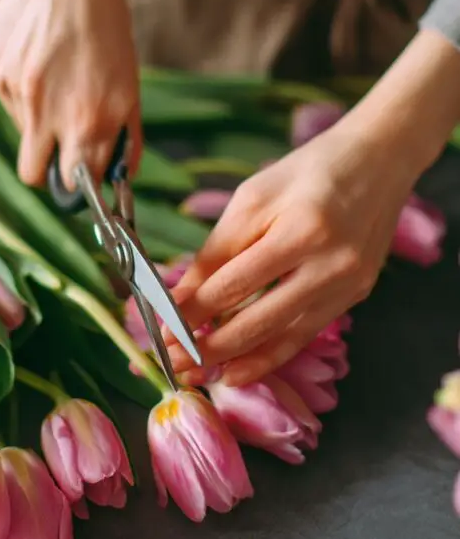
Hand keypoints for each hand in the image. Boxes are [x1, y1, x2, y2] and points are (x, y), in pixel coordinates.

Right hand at [0, 0, 140, 188]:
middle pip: (32, 174)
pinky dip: (19, 88)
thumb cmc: (106, 26)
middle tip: (59, 144)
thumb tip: (119, 178)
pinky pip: (5, 100)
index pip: (73, 183)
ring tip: (56, 74)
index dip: (77, 183)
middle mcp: (48, 110)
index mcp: (89, 119)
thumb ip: (124, 136)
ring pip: (20, 131)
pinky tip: (36, 56)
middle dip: (45, 168)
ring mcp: (15, 90)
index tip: (80, 175)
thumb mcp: (129, 83)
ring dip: (36, 116)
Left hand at [165, 28, 459, 385]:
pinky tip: (237, 373)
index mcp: (302, 230)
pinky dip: (268, 357)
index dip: (193, 312)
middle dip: (207, 347)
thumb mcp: (253, 198)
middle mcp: (330, 265)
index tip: (160, 332)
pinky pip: (303, 335)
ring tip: (195, 376)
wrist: (379, 161)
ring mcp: (348, 286)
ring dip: (234, 361)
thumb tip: (182, 297)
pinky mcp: (354, 297)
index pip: (234, 285)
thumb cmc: (306, 172)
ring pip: (281, 338)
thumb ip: (219, 250)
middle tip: (170, 364)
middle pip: (257, 321)